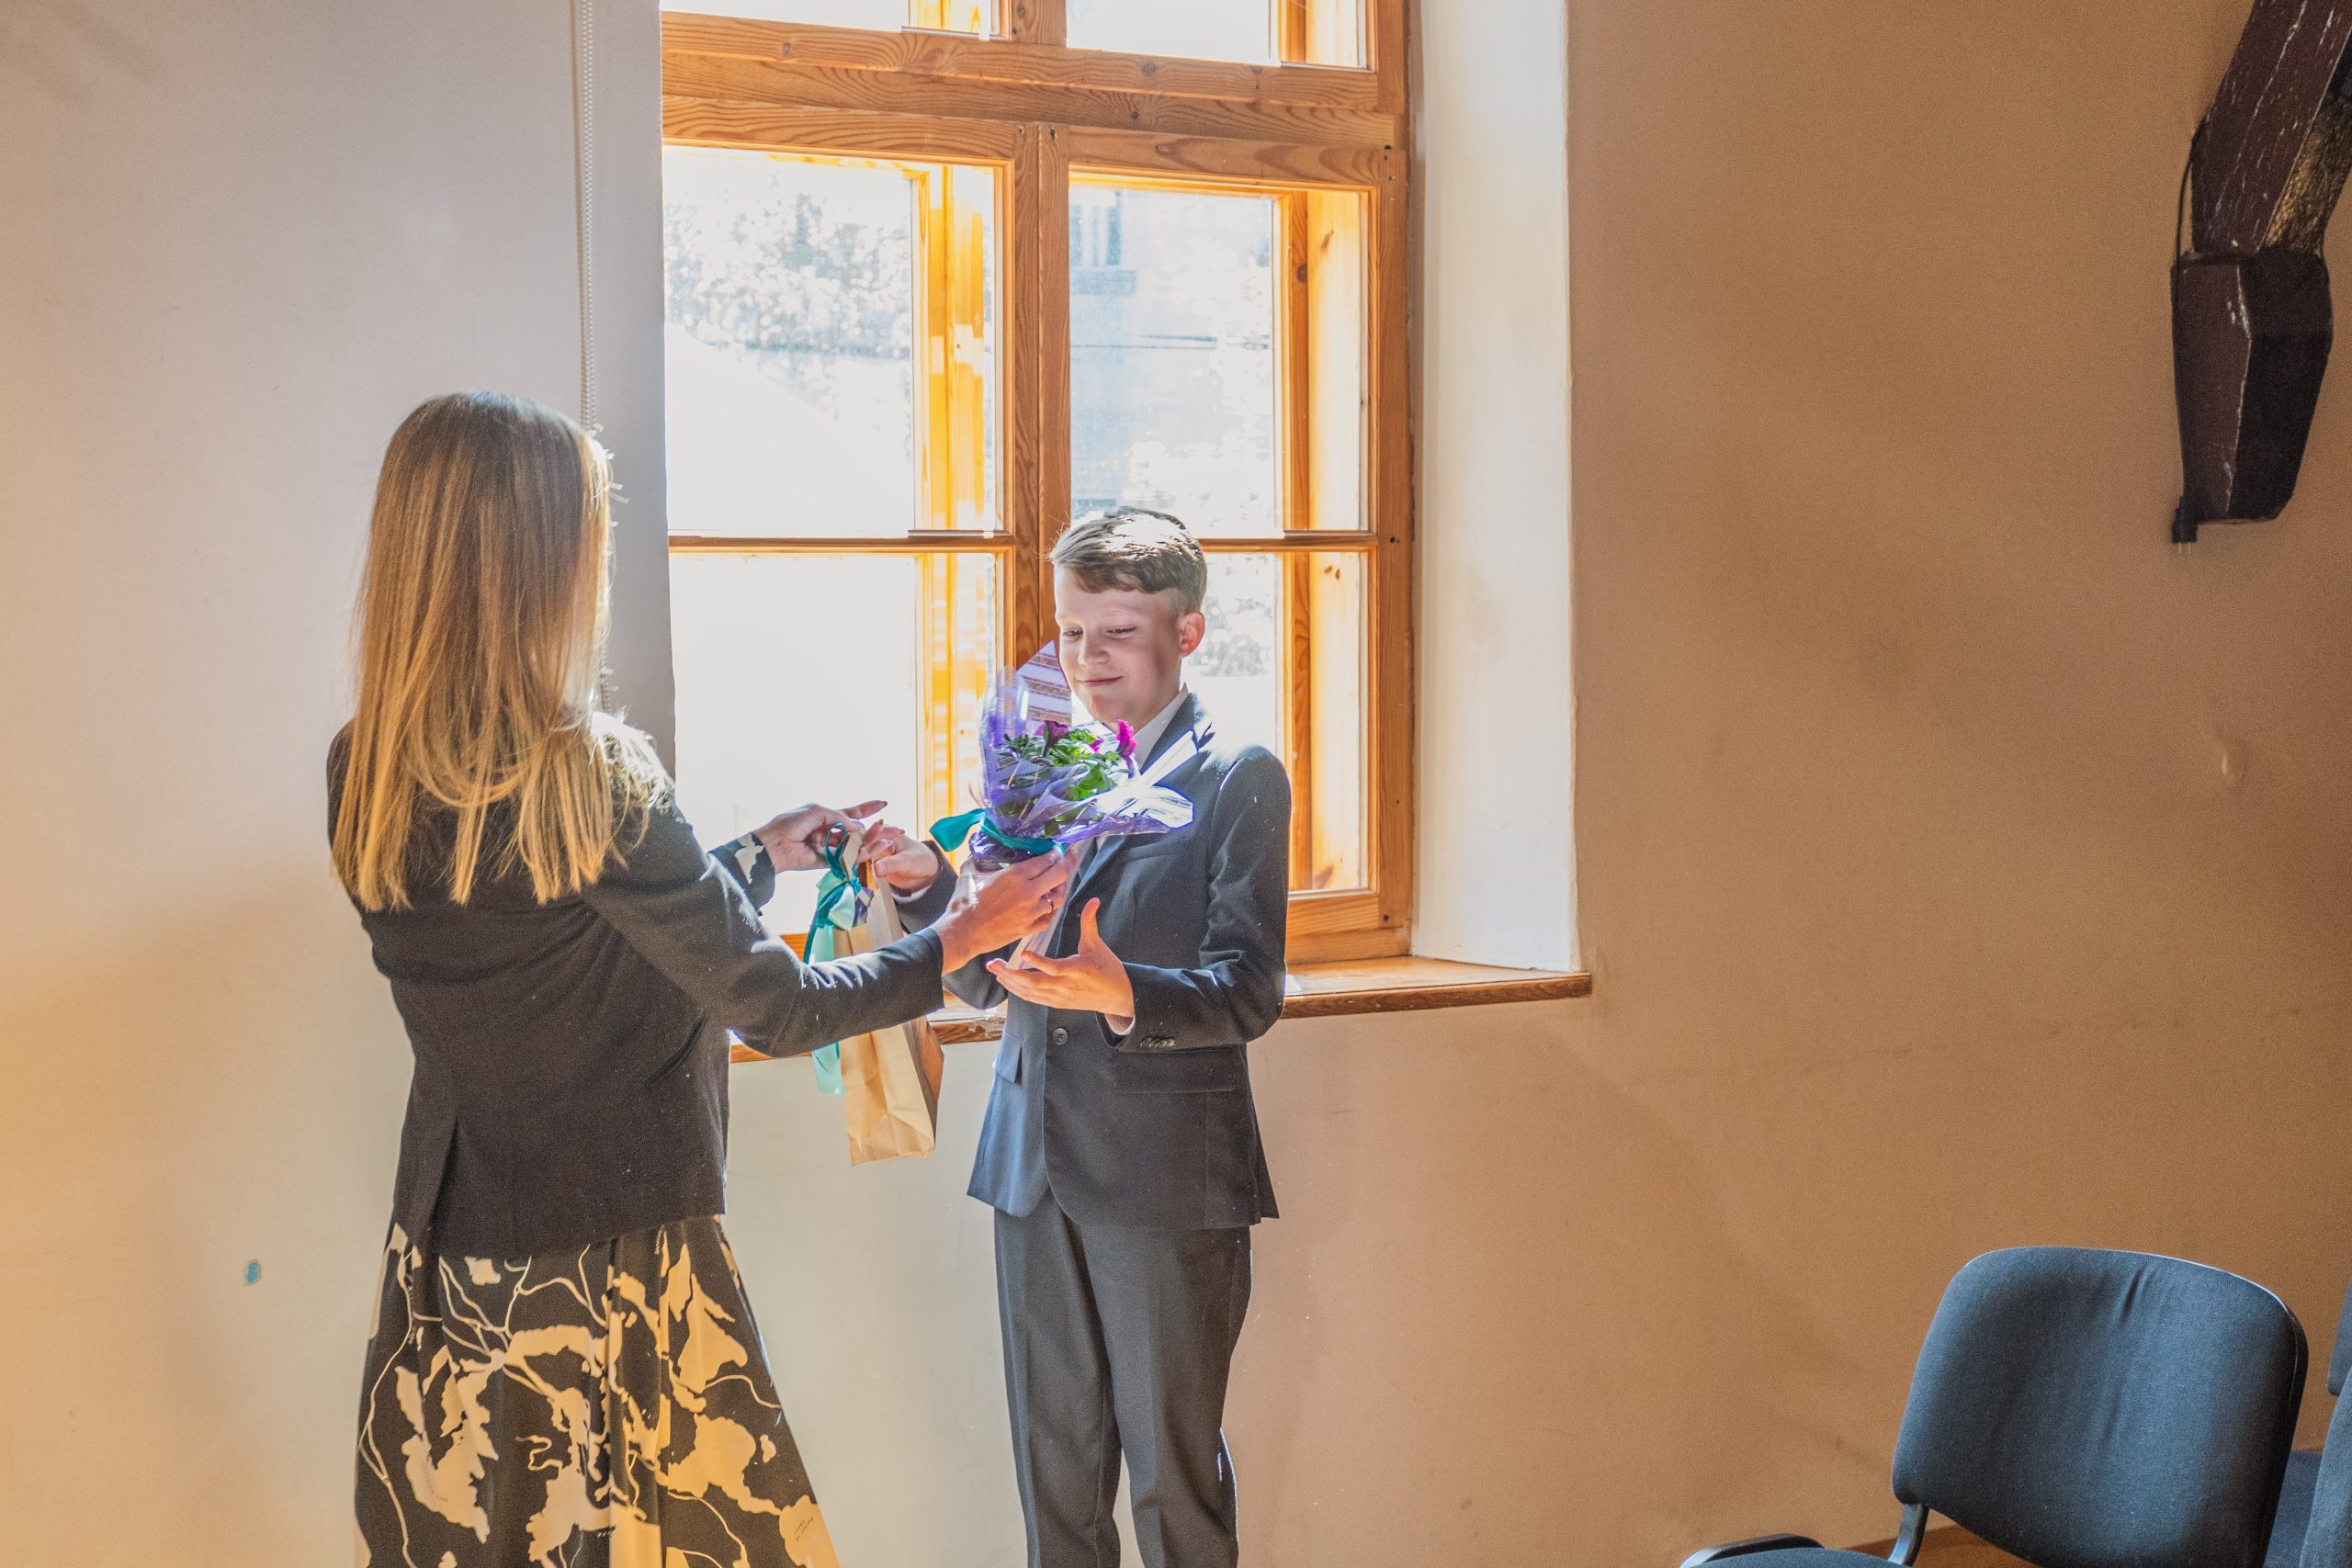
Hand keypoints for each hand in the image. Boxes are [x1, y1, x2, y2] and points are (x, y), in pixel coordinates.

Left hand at [753, 799, 883, 872]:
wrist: (776, 844)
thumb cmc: (792, 823)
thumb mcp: (818, 811)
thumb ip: (840, 818)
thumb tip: (859, 827)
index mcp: (828, 817)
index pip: (852, 813)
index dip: (867, 808)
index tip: (883, 803)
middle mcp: (832, 832)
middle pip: (861, 832)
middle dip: (879, 829)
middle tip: (898, 828)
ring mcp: (832, 847)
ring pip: (858, 846)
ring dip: (875, 841)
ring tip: (890, 836)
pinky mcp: (830, 862)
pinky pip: (849, 858)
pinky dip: (863, 854)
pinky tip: (876, 848)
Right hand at [860, 821, 945, 894]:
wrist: (924, 872)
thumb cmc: (919, 859)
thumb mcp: (907, 861)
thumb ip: (892, 864)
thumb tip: (876, 868)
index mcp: (885, 833)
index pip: (871, 838)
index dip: (865, 847)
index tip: (861, 857)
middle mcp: (875, 841)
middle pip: (861, 848)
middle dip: (857, 856)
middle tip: (854, 865)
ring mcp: (872, 854)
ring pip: (859, 859)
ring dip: (855, 865)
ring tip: (852, 874)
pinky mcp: (871, 866)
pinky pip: (862, 869)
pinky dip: (858, 874)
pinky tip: (854, 880)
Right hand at [934, 852, 1070, 973]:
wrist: (962, 933)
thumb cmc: (963, 903)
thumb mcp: (969, 873)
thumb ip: (978, 859)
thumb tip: (979, 850)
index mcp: (1016, 876)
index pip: (1046, 860)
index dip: (1055, 853)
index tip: (1058, 849)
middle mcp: (1028, 893)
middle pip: (1059, 875)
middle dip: (1067, 863)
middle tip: (1070, 857)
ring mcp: (1031, 913)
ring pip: (1058, 898)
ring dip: (1061, 887)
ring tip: (1060, 881)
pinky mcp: (1029, 929)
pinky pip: (1049, 917)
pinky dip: (1051, 909)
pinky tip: (1049, 904)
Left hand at [987, 901, 1134, 1028]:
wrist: (1117, 995)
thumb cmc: (1107, 968)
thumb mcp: (1097, 945)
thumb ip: (1090, 922)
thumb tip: (1094, 900)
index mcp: (1077, 970)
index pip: (1055, 968)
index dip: (1039, 962)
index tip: (1024, 953)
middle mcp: (1066, 986)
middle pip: (1034, 983)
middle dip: (1011, 973)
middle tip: (994, 963)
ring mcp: (1060, 997)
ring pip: (1029, 992)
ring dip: (1010, 982)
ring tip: (995, 970)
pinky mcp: (1056, 1003)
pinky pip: (1032, 999)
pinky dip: (1018, 990)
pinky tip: (1007, 981)